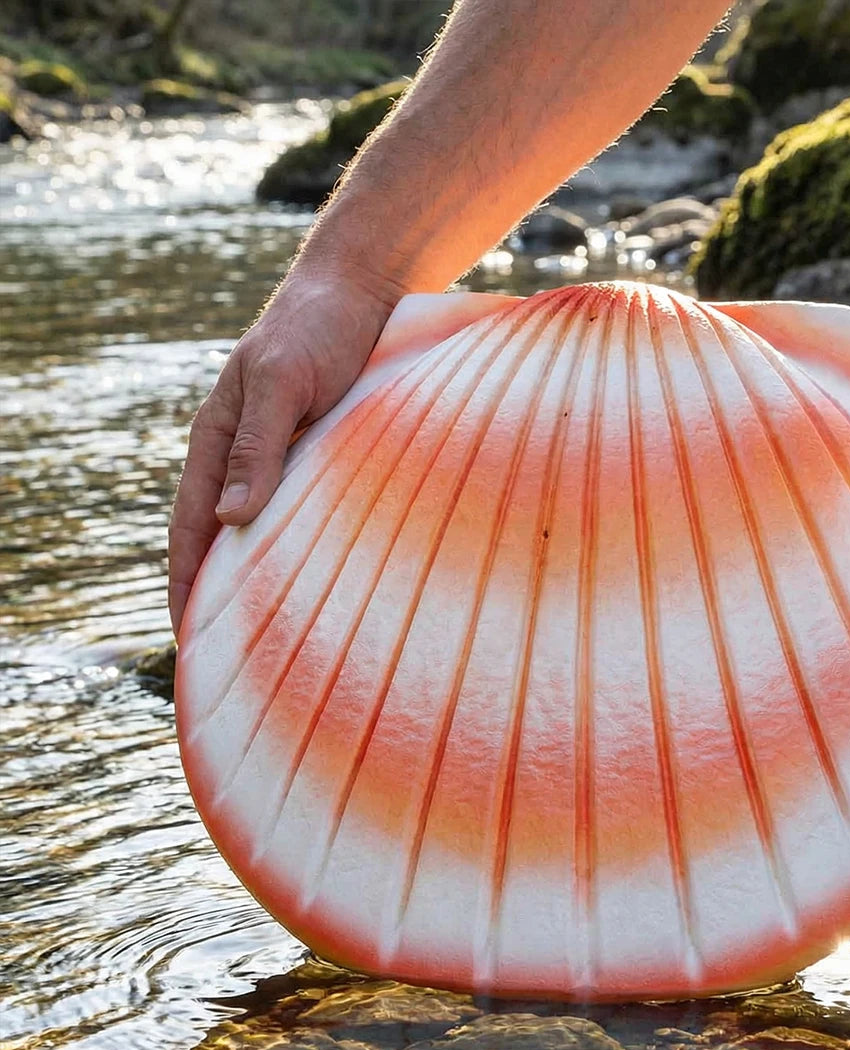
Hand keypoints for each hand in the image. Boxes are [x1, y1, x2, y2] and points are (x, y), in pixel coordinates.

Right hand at [168, 269, 395, 635]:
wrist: (365, 292)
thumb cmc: (317, 328)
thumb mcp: (284, 381)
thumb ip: (258, 445)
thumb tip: (228, 520)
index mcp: (217, 441)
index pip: (191, 527)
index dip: (186, 583)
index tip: (187, 637)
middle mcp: (248, 458)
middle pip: (227, 540)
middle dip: (224, 596)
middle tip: (233, 658)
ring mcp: (288, 462)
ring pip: (270, 532)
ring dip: (269, 579)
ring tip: (279, 639)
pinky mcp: (329, 459)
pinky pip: (313, 516)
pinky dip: (311, 551)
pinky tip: (326, 584)